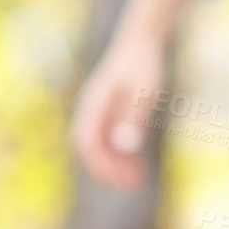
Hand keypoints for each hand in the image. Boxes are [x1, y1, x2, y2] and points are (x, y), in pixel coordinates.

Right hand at [69, 0, 192, 190]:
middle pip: (92, 149)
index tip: (119, 180)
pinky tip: (136, 164)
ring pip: (102, 146)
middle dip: (109, 169)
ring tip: (137, 181)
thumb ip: (132, 117)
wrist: (142, 42)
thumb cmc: (142, 65)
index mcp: (93, 106)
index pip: (87, 143)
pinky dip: (121, 153)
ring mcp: (100, 113)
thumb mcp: (142, 91)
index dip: (100, 164)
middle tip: (132, 186)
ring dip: (116, 164)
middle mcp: (92, 111)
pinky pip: (111, 139)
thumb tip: (125, 147)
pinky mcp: (112, 112)